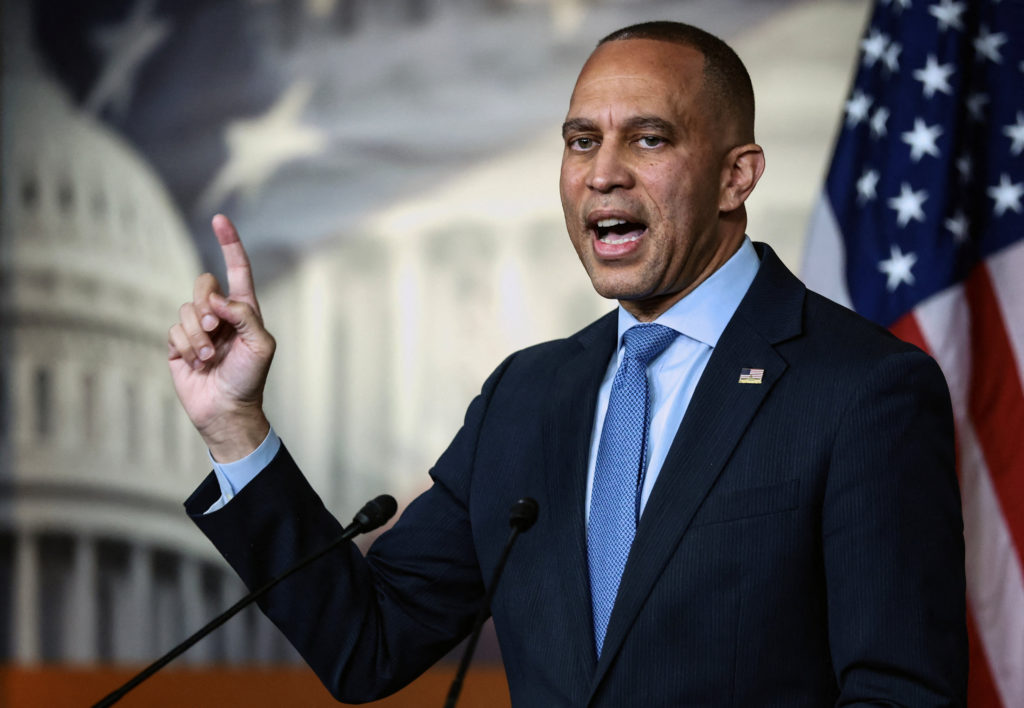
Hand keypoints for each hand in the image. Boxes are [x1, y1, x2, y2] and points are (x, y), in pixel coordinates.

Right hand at [168, 214, 275, 461]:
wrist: (227, 409)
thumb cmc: (250, 378)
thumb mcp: (260, 345)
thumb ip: (245, 315)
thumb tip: (217, 300)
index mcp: (244, 309)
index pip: (237, 269)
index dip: (229, 244)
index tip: (220, 219)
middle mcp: (220, 314)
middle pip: (203, 284)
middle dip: (206, 305)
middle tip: (215, 329)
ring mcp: (198, 328)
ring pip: (185, 310)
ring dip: (197, 336)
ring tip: (209, 358)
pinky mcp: (179, 344)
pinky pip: (173, 330)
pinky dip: (186, 347)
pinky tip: (196, 364)